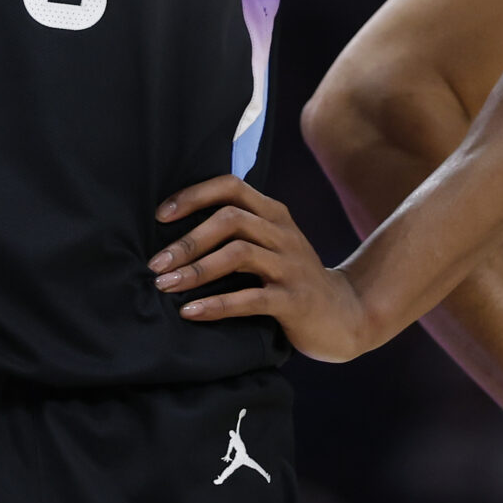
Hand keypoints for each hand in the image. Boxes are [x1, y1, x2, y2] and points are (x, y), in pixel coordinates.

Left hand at [150, 175, 370, 361]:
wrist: (346, 315)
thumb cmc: (293, 279)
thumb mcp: (271, 245)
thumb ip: (238, 232)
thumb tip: (175, 232)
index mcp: (273, 214)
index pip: (231, 186)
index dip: (193, 196)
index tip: (160, 216)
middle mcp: (283, 233)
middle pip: (230, 219)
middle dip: (187, 240)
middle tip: (156, 263)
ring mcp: (291, 266)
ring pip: (238, 254)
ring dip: (196, 270)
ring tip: (165, 286)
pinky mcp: (295, 300)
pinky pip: (252, 298)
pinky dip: (217, 304)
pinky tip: (191, 312)